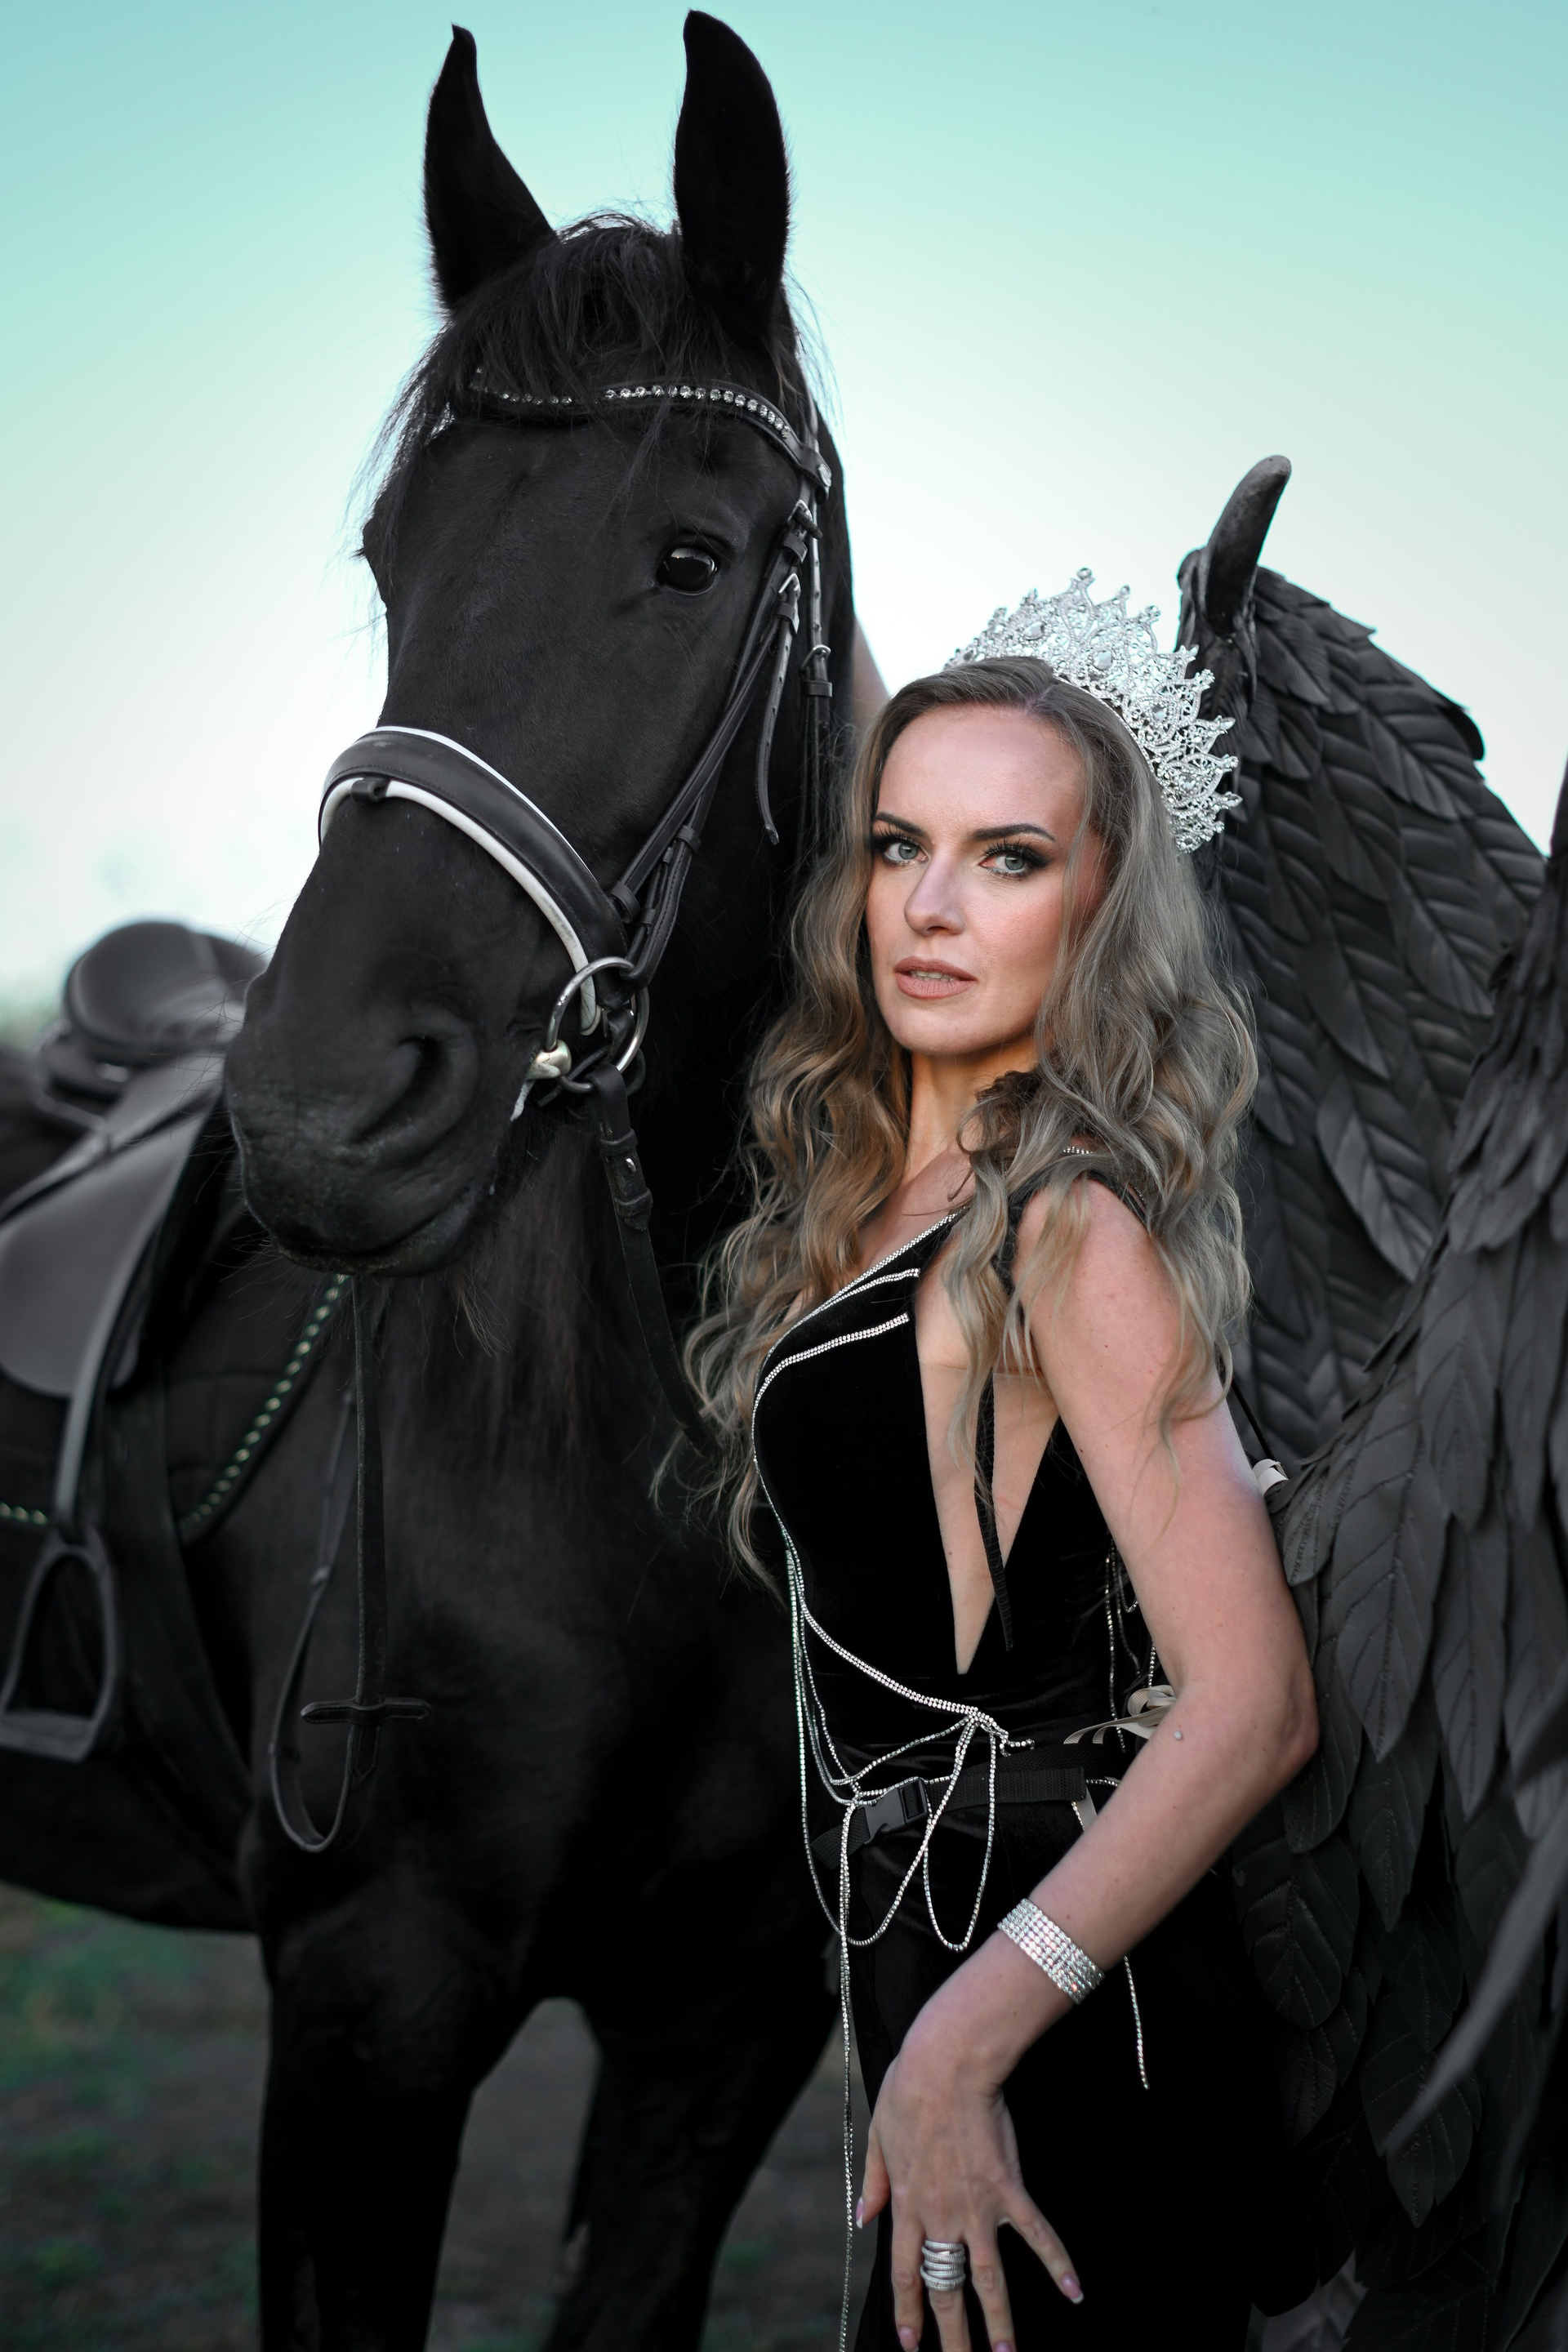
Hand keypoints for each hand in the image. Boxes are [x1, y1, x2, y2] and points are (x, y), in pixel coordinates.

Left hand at [857, 2013, 1082, 2351]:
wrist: (947, 2064)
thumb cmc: (910, 2090)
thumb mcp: (878, 2136)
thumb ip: (873, 2183)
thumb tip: (862, 2219)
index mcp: (907, 2206)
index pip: (905, 2274)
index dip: (909, 2311)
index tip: (912, 2342)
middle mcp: (941, 2217)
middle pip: (946, 2288)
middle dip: (952, 2335)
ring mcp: (976, 2207)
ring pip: (989, 2279)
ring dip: (1000, 2322)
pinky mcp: (1008, 2189)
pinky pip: (1036, 2234)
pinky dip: (1058, 2263)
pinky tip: (1075, 2292)